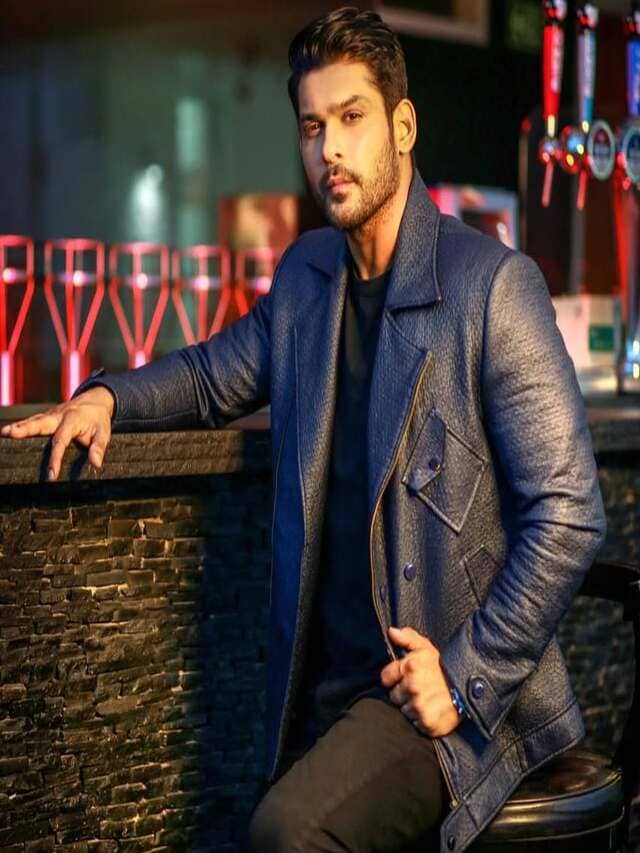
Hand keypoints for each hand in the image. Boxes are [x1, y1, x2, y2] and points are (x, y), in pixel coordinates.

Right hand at [0, 386, 114, 480]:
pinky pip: (31, 421)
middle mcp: (58, 416)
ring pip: (32, 421)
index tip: (51, 475)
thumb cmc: (98, 420)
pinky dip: (19, 426)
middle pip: (39, 423)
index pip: (61, 441)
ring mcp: (50, 415)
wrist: (95, 401)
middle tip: (10, 434)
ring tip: (3, 433)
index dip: (55, 459)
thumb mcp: (104, 433)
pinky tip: (7, 432)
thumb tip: (96, 464)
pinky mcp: (45, 417)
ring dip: (18, 426)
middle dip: (24, 429)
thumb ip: (99, 448)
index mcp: (72, 420)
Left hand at [380, 625, 460, 736]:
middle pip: (394, 696)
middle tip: (420, 689)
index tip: (407, 678)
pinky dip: (422, 720)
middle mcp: (412, 687)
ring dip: (412, 707)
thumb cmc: (446, 666)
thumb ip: (407, 638)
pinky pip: (415, 724)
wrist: (471, 687)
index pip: (385, 678)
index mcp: (409, 667)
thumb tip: (391, 631)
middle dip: (404, 693)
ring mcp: (419, 706)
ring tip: (428, 700)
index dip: (394, 678)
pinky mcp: (427, 723)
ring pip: (404, 711)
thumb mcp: (427, 647)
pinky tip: (432, 710)